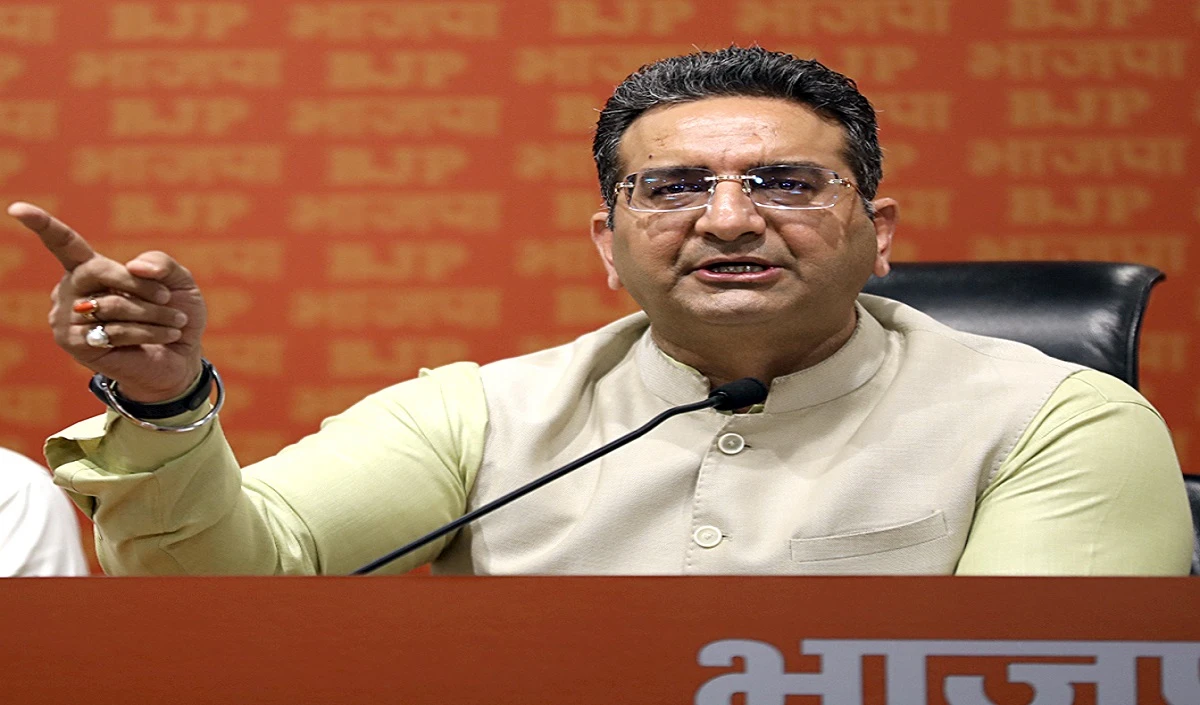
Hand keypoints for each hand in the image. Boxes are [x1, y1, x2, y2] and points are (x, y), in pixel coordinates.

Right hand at [8, 202, 206, 402]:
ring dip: (154, 313)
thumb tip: (133, 266)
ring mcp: (68, 318)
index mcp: (89, 269)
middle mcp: (71, 291)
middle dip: (138, 284)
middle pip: (97, 270)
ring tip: (175, 321)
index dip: (41, 224)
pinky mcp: (75, 344)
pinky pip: (115, 330)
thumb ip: (160, 262)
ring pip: (112, 304)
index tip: (17, 208)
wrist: (181, 355)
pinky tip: (167, 335)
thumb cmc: (175, 313)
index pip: (62, 243)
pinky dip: (149, 331)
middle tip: (167, 297)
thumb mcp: (177, 280)